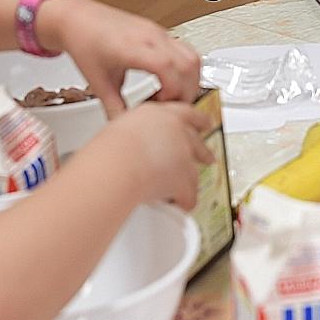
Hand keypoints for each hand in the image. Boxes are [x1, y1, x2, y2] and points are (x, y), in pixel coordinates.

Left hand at [36, 0, 200, 116]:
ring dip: (190, 80)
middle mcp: (150, 36)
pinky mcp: (160, 32)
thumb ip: (114, 108)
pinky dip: (184, 70)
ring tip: (171, 96)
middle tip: (171, 107)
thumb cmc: (85, 42)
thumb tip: (125, 127)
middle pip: (188, 64)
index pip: (167, 68)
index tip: (162, 106)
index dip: (172, 92)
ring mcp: (158, 32)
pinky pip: (185, 50)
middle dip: (186, 91)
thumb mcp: (97, 82)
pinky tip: (167, 81)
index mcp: (132, 48)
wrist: (77, 19)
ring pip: (192, 55)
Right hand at [85, 102, 215, 208]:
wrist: (116, 163)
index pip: (186, 113)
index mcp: (160, 114)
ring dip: (188, 182)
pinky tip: (178, 206)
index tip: (206, 123)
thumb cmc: (110, 148)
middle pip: (197, 141)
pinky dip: (183, 203)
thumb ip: (138, 131)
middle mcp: (176, 131)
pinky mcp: (185, 178)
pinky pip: (189, 195)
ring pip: (193, 171)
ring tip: (181, 192)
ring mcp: (184, 154)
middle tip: (209, 158)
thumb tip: (132, 141)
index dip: (199, 120)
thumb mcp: (123, 126)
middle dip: (203, 152)